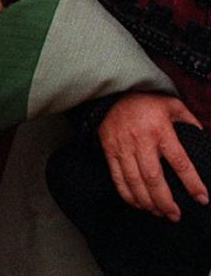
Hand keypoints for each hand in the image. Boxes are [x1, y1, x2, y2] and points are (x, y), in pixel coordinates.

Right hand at [98, 92, 207, 220]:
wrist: (112, 94)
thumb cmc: (147, 102)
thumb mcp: (172, 105)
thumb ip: (190, 121)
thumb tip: (203, 139)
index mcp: (161, 130)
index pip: (180, 162)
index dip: (192, 183)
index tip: (202, 199)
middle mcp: (141, 141)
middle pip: (154, 178)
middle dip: (165, 201)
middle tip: (175, 216)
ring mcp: (122, 147)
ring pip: (135, 181)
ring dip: (147, 202)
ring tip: (159, 213)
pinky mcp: (109, 150)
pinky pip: (117, 177)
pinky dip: (127, 194)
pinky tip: (138, 204)